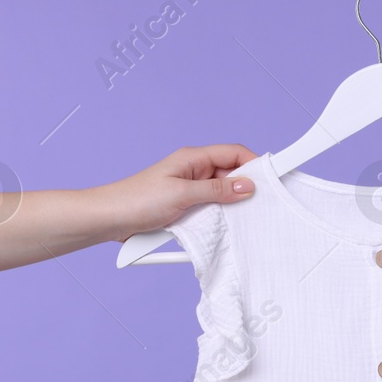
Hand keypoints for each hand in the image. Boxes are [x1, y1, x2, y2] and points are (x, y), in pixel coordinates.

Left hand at [93, 144, 259, 240]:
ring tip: (236, 219)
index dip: (255, 163)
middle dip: (246, 188)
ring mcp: (190, 190)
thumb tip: (248, 185)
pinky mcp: (185, 208)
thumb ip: (217, 190)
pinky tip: (219, 228)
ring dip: (230, 207)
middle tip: (258, 204)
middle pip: (232, 174)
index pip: (234, 153)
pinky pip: (211, 210)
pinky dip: (217, 219)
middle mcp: (194, 171)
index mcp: (193, 159)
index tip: (273, 178)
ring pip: (223, 195)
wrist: (108, 219)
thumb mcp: (183, 194)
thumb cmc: (136, 200)